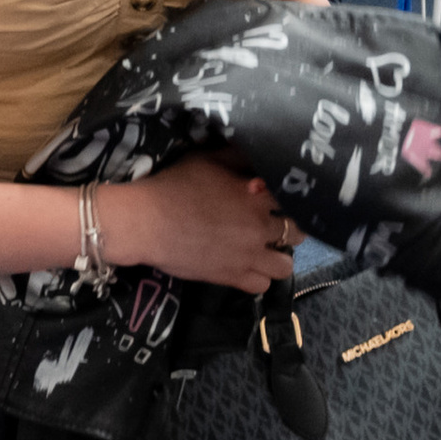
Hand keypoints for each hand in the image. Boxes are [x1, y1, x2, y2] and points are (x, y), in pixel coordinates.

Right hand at [103, 156, 297, 293]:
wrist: (144, 222)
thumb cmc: (172, 186)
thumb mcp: (205, 160)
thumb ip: (236, 157)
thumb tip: (257, 153)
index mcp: (256, 197)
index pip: (291, 200)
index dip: (284, 199)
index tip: (274, 200)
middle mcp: (259, 228)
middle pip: (295, 233)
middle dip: (287, 228)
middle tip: (270, 224)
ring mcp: (247, 256)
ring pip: (285, 265)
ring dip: (277, 257)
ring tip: (262, 249)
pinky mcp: (231, 277)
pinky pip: (262, 286)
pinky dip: (258, 278)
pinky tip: (246, 266)